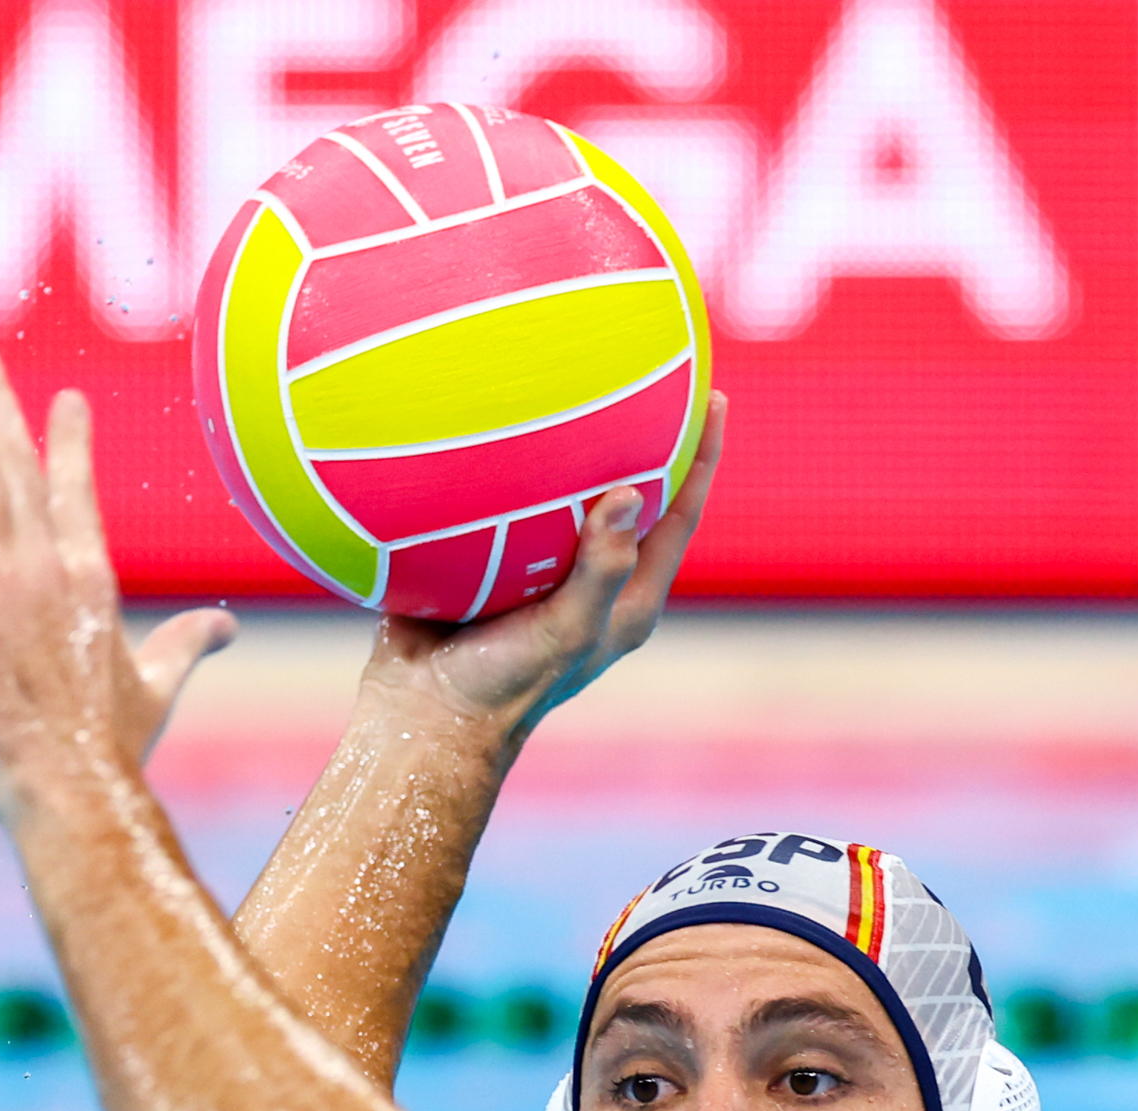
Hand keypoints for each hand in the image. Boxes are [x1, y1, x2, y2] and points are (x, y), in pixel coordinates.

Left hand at [0, 332, 234, 829]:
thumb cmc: (114, 752)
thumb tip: (225, 626)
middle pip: (14, 462)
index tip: (63, 397)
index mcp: (92, 578)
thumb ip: (186, 644)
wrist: (76, 791)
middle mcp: (46, 564)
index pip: (76, 490)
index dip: (67, 440)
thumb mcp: (158, 686)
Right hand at [360, 390, 728, 753]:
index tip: (714, 398)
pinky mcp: (487, 562)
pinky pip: (501, 502)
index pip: (679, 513)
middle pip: (631, 493)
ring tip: (569, 376)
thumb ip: (601, 569)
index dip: (701, 458)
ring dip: (570, 443)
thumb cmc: (505, 686)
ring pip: (564, 492)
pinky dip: (501, 464)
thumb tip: (631, 493)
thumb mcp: (566, 631)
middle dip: (642, 435)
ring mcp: (539, 568)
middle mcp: (590, 577)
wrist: (423, 716)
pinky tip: (485, 416)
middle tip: (647, 368)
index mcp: (627, 596)